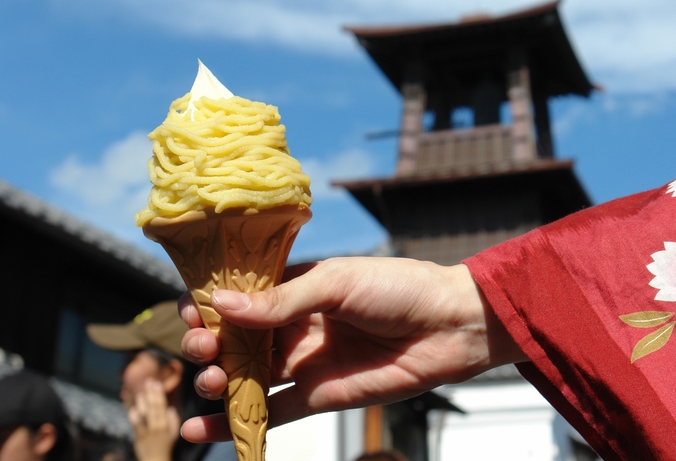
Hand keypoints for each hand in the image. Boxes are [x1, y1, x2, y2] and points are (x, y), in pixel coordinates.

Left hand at [128, 379, 180, 460]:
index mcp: (166, 425)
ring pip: (144, 414)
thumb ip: (173, 421)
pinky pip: (135, 424)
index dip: (159, 394)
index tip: (157, 383)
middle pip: (153, 408)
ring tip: (140, 391)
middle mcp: (157, 427)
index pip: (162, 406)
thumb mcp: (174, 434)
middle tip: (148, 381)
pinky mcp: (138, 437)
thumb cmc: (165, 447)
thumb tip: (171, 408)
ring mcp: (146, 432)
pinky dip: (133, 415)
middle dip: (151, 394)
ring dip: (142, 402)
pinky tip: (131, 407)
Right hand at [178, 257, 523, 442]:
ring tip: (209, 380)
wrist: (450, 326)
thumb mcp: (339, 283)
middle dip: (210, 344)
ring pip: (248, 375)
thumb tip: (222, 305)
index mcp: (299, 285)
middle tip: (202, 348)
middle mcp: (296, 323)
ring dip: (217, 380)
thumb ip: (282, 299)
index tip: (189, 312)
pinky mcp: (319, 396)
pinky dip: (234, 422)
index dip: (212, 304)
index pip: (242, 294)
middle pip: (237, 337)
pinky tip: (199, 428)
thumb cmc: (400, 288)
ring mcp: (306, 361)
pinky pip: (271, 411)